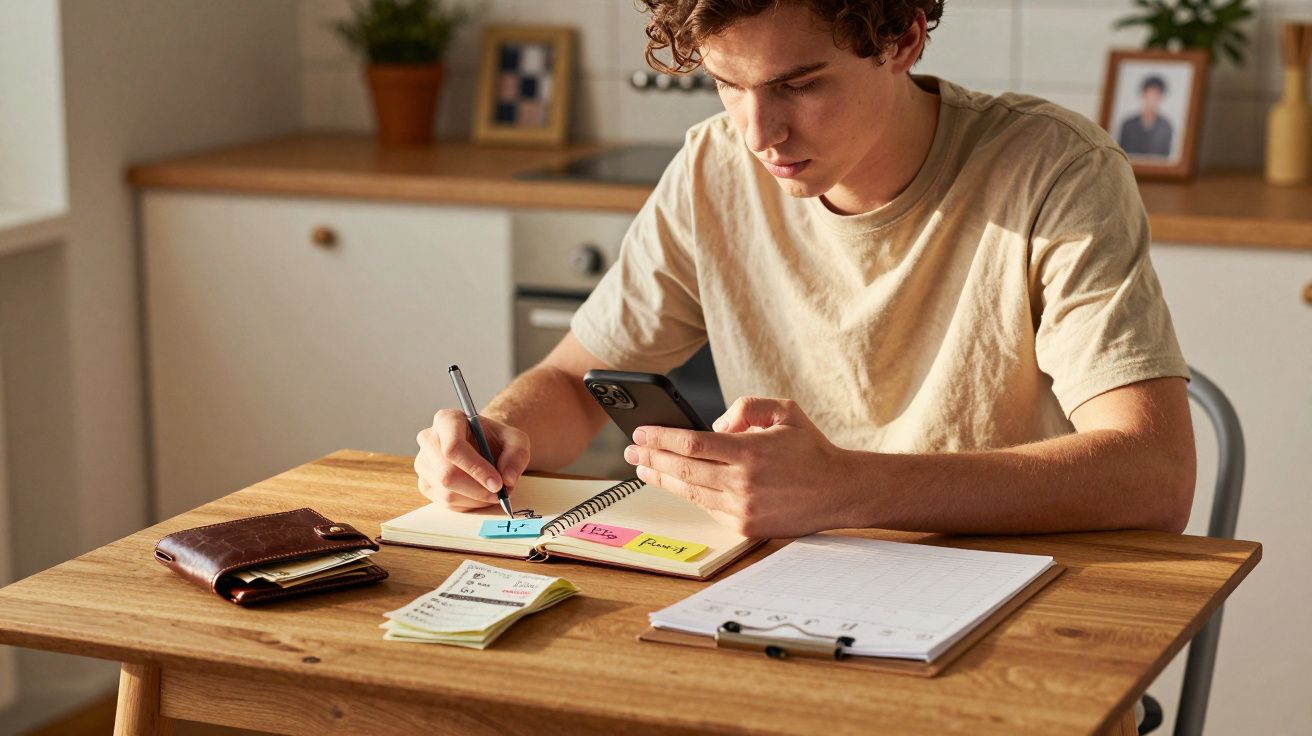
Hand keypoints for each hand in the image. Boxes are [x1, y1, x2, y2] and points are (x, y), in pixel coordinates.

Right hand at [415, 410, 529, 510]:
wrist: (484, 446)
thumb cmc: (496, 440)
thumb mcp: (516, 440)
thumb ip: (516, 455)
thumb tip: (507, 479)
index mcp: (447, 420)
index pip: (453, 448)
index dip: (476, 469)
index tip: (497, 483)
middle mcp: (429, 439)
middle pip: (447, 474)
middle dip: (478, 489)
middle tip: (500, 493)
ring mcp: (423, 462)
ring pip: (447, 492)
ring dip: (476, 499)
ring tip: (493, 491)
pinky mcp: (425, 483)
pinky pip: (445, 502)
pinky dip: (468, 504)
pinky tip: (479, 493)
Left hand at [623, 397, 856, 537]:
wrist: (840, 491)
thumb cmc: (811, 449)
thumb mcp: (784, 410)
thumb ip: (746, 407)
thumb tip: (714, 425)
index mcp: (751, 451)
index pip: (692, 443)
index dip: (661, 437)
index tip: (641, 431)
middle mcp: (743, 483)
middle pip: (682, 470)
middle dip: (651, 457)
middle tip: (631, 449)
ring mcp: (743, 508)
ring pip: (690, 492)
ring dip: (662, 478)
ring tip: (643, 467)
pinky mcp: (745, 526)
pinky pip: (707, 508)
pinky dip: (689, 494)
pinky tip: (674, 484)